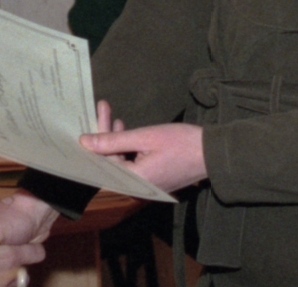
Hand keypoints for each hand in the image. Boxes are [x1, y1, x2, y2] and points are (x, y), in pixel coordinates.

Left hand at [79, 120, 206, 192]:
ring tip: (112, 116)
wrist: (213, 153)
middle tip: (102, 110)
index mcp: (134, 181)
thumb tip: (84, 142)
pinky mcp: (152, 180)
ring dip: (115, 141)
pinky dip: (126, 148)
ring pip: (120, 162)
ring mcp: (145, 186)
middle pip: (111, 162)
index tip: (85, 124)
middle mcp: (137, 188)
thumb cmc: (181, 143)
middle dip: (104, 136)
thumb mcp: (145, 137)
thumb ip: (113, 141)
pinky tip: (124, 130)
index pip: (103, 163)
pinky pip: (131, 165)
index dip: (94, 141)